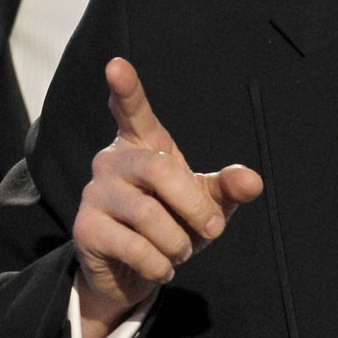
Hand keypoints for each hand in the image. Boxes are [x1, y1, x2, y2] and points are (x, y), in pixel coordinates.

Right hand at [71, 58, 262, 337]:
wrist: (131, 273)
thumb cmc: (171, 225)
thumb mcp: (206, 205)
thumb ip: (227, 189)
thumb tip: (253, 181)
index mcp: (142, 144)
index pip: (132, 110)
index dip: (126, 88)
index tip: (117, 64)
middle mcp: (112, 160)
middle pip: (159, 169)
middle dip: (195, 205)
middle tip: (214, 229)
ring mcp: (94, 193)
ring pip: (147, 214)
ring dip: (177, 242)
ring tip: (178, 252)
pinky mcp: (84, 229)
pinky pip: (134, 246)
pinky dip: (159, 265)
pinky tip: (158, 267)